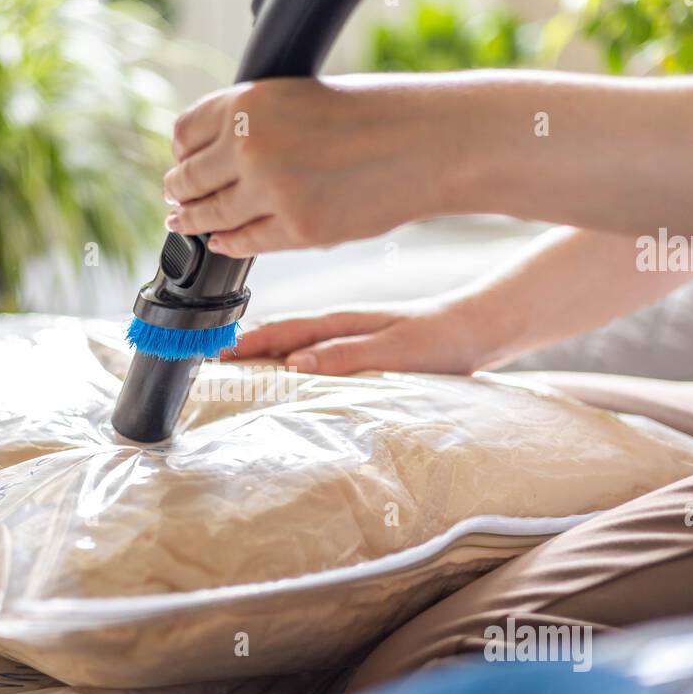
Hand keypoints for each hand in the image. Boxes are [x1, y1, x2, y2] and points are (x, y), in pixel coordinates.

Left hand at [162, 77, 450, 257]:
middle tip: (175, 200)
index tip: (182, 162)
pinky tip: (223, 241)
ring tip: (186, 223)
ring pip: (209, 216)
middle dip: (180, 191)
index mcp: (246, 102)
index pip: (184, 133)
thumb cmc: (367, 115)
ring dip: (194, 222)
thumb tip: (208, 160)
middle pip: (188, 179)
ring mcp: (271, 191)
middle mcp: (250, 145)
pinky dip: (228, 243)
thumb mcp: (295, 96)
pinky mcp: (297, 229)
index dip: (181, 152)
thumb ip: (252, 124)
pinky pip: (244, 242)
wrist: (422, 141)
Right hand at [233, 298, 491, 375]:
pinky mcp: (364, 345)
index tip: (215, 354)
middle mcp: (341, 325)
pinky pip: (316, 350)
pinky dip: (293, 357)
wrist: (480, 330)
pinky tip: (290, 370)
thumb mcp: (394, 352)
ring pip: (297, 341)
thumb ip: (346, 356)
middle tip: (211, 361)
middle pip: (281, 334)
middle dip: (245, 345)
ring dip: (267, 351)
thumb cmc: (440, 341)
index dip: (247, 342)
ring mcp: (351, 333)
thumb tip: (295, 364)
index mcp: (342, 323)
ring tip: (239, 367)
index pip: (282, 332)